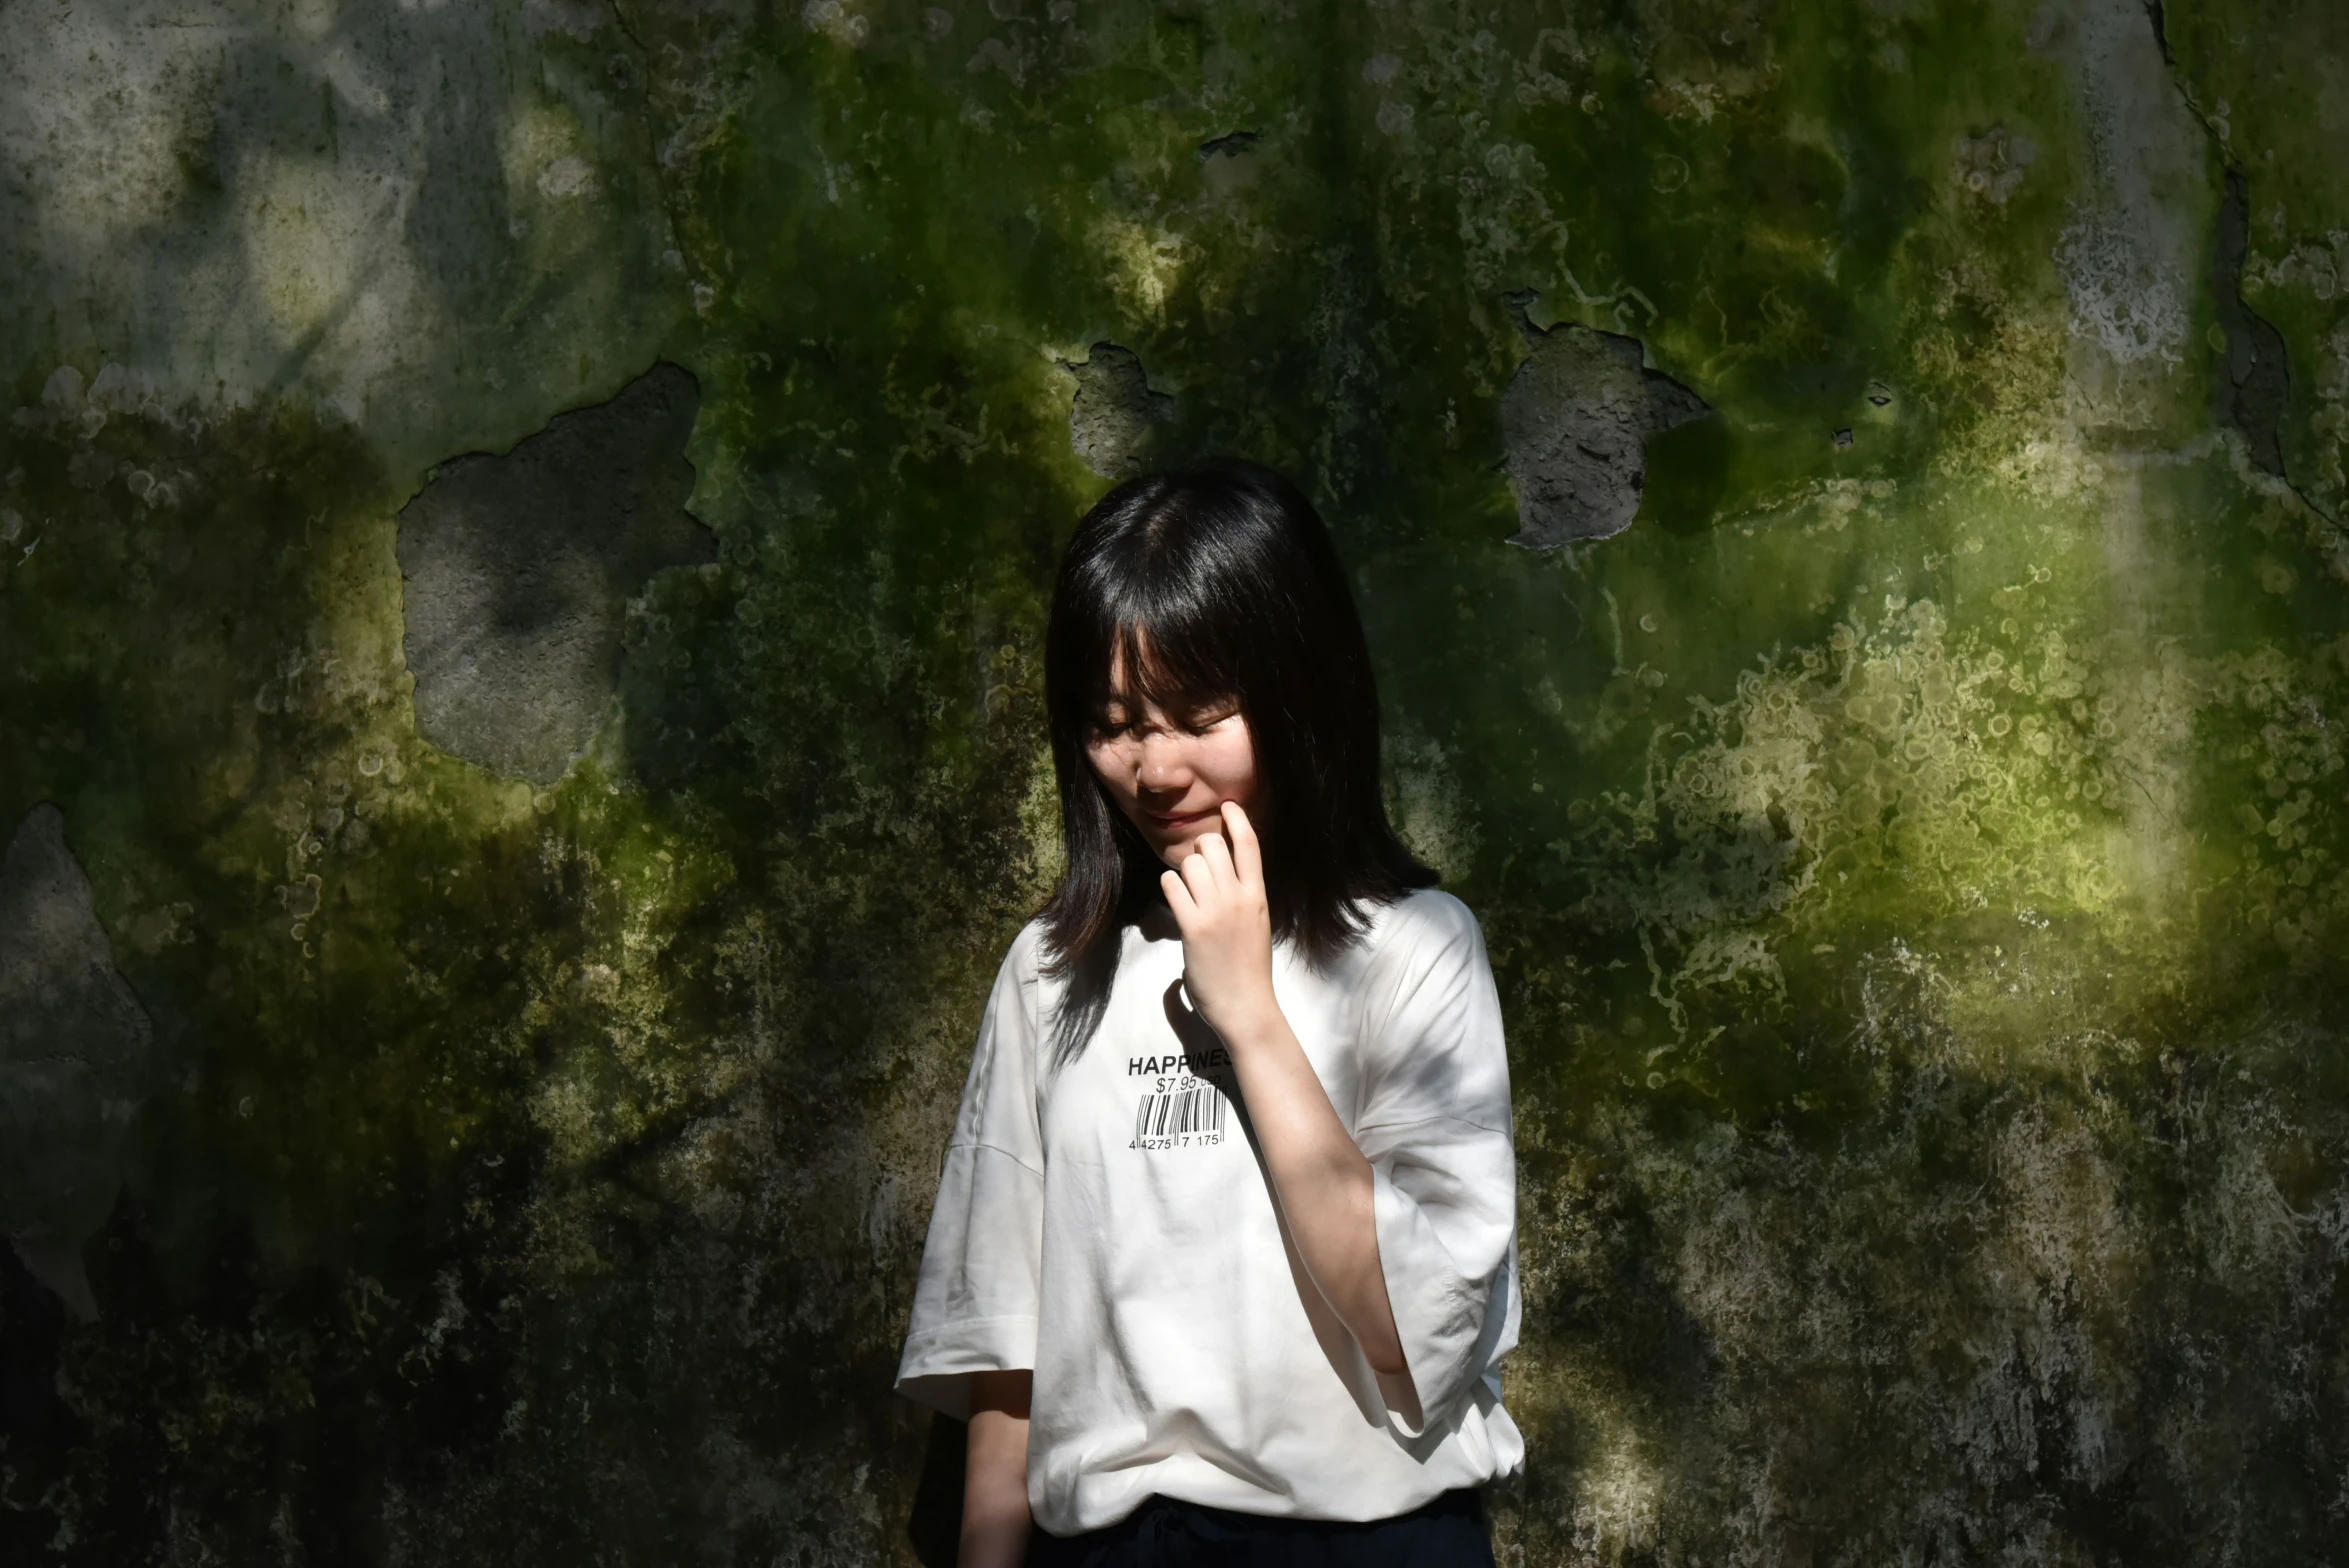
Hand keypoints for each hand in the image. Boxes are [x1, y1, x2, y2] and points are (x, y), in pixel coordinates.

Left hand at [1159, 801, 1277, 1042]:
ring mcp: (1216, 910)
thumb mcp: (1257, 925)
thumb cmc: (1250, 970)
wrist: (1247, 1006)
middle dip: (1201, 847)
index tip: (1227, 805)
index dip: (1238, 820)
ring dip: (1184, 869)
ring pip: (1191, 862)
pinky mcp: (1193, 926)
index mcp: (1258, 896)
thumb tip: (1222, 881)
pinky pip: (1172, 885)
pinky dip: (1169, 885)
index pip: (1250, 846)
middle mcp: (1239, 897)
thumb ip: (1243, 900)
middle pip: (1214, 845)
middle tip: (1198, 864)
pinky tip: (1174, 896)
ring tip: (1186, 887)